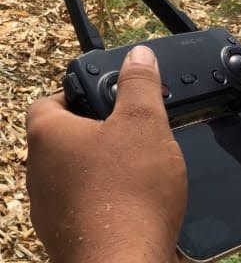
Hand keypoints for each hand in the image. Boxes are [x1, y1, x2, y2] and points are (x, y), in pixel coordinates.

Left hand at [26, 46, 186, 262]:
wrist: (121, 262)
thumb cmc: (129, 190)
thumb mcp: (145, 123)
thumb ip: (139, 85)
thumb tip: (137, 55)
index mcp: (48, 135)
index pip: (48, 100)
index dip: (77, 92)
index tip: (109, 95)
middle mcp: (37, 170)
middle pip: (62, 137)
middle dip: (96, 130)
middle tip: (135, 127)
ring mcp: (47, 206)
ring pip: (72, 172)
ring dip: (101, 166)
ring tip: (141, 166)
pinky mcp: (64, 232)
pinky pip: (82, 203)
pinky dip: (105, 197)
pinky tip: (136, 200)